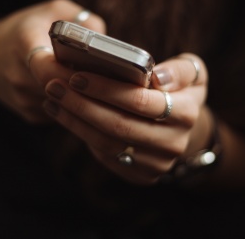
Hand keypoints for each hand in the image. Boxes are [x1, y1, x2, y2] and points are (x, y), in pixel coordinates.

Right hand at [0, 0, 104, 122]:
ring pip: (66, 104)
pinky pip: (62, 113)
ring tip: (102, 84)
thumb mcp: (52, 11)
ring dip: (84, 97)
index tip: (94, 69)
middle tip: (112, 79)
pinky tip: (82, 91)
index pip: (47, 67)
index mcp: (23, 44)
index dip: (73, 72)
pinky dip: (75, 104)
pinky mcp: (31, 116)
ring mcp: (24, 100)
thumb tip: (107, 44)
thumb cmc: (25, 30)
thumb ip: (82, 20)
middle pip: (62, 89)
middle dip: (88, 86)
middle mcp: (19, 76)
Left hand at [43, 53, 207, 184]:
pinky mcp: (140, 175)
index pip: (140, 101)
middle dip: (81, 105)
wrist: (182, 128)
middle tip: (54, 86)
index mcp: (187, 113)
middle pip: (118, 125)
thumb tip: (157, 78)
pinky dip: (80, 133)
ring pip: (107, 143)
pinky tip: (63, 114)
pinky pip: (105, 155)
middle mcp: (174, 143)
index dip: (106, 89)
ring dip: (74, 120)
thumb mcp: (192, 72)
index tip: (77, 76)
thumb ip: (180, 70)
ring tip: (53, 99)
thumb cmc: (179, 91)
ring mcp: (156, 164)